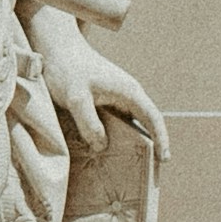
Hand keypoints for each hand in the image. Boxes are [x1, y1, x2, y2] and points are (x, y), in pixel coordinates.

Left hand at [42, 22, 168, 159]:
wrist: (56, 48)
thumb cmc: (67, 69)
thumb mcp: (75, 98)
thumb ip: (89, 122)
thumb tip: (102, 146)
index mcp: (129, 92)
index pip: (153, 118)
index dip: (161, 139)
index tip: (164, 160)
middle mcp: (128, 95)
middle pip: (146, 124)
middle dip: (150, 147)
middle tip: (148, 174)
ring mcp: (117, 98)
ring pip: (130, 125)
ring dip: (132, 144)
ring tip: (128, 169)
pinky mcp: (105, 101)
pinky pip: (117, 123)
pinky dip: (117, 138)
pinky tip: (106, 153)